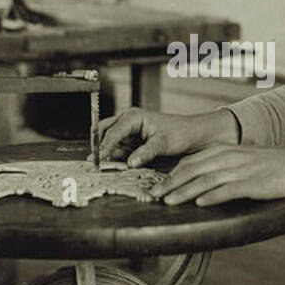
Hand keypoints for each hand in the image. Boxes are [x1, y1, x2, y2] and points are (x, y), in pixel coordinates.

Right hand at [95, 108, 236, 167]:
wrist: (192, 135)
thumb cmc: (180, 134)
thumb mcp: (163, 144)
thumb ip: (145, 153)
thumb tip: (130, 163)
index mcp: (133, 117)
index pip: (112, 133)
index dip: (103, 148)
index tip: (96, 161)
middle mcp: (127, 121)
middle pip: (104, 133)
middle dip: (98, 147)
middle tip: (93, 163)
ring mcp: (128, 132)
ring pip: (110, 142)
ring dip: (106, 154)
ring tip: (100, 168)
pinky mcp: (132, 142)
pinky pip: (118, 150)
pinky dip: (115, 158)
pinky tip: (112, 168)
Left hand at [156, 146, 284, 206]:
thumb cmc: (267, 167)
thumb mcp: (239, 161)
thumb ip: (218, 167)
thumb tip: (198, 182)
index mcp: (222, 151)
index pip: (189, 162)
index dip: (170, 175)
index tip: (156, 186)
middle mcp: (227, 158)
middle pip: (191, 170)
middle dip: (169, 184)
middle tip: (152, 196)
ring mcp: (238, 170)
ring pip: (204, 181)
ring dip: (183, 192)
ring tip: (168, 202)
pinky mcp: (250, 183)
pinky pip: (227, 190)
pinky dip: (211, 197)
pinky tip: (199, 203)